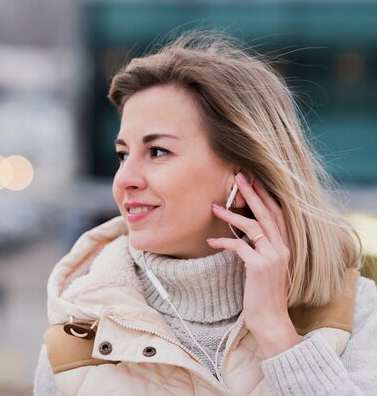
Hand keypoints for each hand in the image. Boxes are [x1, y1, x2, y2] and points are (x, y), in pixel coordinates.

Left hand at [206, 172, 300, 357]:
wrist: (270, 320)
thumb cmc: (264, 294)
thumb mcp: (266, 268)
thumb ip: (261, 250)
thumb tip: (244, 234)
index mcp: (286, 247)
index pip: (278, 214)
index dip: (266, 196)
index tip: (254, 181)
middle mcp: (282, 249)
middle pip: (267, 213)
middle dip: (252, 193)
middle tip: (238, 177)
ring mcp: (272, 257)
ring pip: (252, 226)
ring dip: (231, 214)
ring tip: (213, 207)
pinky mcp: (259, 267)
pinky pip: (238, 246)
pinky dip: (223, 240)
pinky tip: (210, 240)